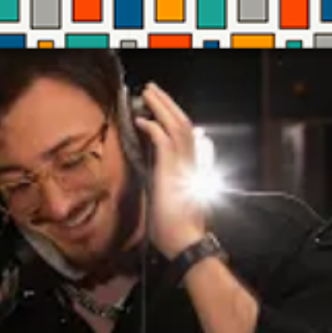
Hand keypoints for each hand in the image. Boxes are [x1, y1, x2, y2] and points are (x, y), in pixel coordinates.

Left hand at [133, 83, 208, 259]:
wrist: (185, 243)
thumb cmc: (175, 230)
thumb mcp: (168, 201)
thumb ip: (165, 184)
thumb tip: (154, 178)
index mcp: (190, 167)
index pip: (184, 135)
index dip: (172, 118)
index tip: (159, 108)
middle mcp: (190, 162)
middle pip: (182, 122)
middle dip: (167, 103)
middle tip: (152, 89)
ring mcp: (183, 165)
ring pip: (176, 125)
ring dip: (161, 106)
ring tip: (147, 93)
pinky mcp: (172, 171)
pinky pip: (163, 140)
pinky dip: (153, 127)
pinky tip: (141, 120)